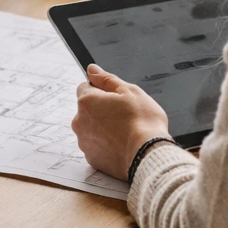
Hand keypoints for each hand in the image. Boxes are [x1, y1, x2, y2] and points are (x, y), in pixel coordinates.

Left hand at [71, 65, 171, 180]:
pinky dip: (106, 144)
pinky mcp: (92, 158)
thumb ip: (107, 79)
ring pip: (92, 128)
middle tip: (124, 115)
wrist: (148, 154)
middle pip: (88, 109)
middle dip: (102, 110)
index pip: (86, 87)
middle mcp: (79, 122)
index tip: (117, 98)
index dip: (103, 90)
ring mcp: (84, 142)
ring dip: (103, 128)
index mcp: (86, 101)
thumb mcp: (129, 91)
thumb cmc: (142, 122)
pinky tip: (122, 144)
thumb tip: (92, 70)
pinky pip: (97, 146)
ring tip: (125, 131)